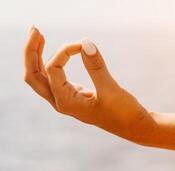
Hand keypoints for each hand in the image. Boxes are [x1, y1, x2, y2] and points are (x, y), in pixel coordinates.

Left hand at [24, 27, 152, 141]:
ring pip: (41, 78)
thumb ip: (96, 67)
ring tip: (38, 36)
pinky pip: (53, 79)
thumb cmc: (123, 112)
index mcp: (67, 102)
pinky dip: (50, 64)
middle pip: (33, 75)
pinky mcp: (74, 95)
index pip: (53, 69)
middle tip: (35, 30)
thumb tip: (85, 42)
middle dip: (31, 52)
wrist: (133, 126)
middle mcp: (61, 102)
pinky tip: (57, 54)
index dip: (65, 51)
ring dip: (36, 57)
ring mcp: (66, 99)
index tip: (83, 45)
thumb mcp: (111, 90)